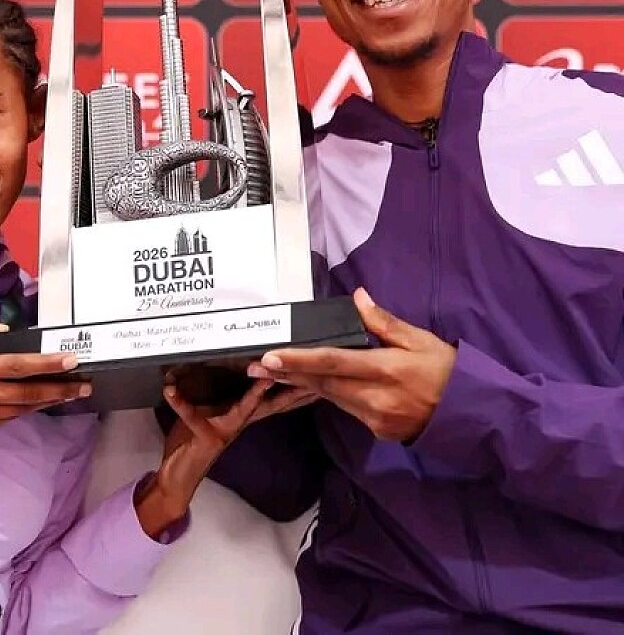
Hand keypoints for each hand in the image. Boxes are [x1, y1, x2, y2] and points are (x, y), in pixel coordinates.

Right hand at [0, 318, 90, 437]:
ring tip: (75, 391)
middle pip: (24, 392)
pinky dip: (35, 409)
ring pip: (23, 407)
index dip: (43, 363)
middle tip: (83, 383)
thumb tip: (4, 329)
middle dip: (58, 388)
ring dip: (51, 400)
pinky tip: (51, 401)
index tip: (68, 359)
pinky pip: (14, 417)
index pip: (13, 365)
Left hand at [135, 378, 318, 535]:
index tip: (306, 373)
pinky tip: (170, 389)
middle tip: (307, 377)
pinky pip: (193, 416)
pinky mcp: (205, 438)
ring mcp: (224, 432)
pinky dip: (180, 401)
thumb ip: (210, 394)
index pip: (268, 399)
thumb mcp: (203, 413)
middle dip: (290, 392)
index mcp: (238, 417)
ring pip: (245, 410)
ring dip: (255, 396)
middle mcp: (236, 424)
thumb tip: (211, 365)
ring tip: (265, 378)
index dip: (288, 387)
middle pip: (270, 406)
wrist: (176, 478)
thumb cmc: (190, 442)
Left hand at [247, 288, 455, 442]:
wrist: (473, 417)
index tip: (270, 358)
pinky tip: (311, 385)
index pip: (332, 362)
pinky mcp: (378, 431)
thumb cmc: (448, 371)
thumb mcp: (421, 340)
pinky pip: (346, 408)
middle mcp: (375, 397)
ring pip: (331, 397)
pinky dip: (329, 394)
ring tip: (273, 373)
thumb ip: (384, 322)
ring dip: (303, 384)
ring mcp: (375, 418)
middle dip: (287, 374)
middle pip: (322, 383)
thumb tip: (358, 297)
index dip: (298, 360)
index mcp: (386, 370)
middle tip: (255, 366)